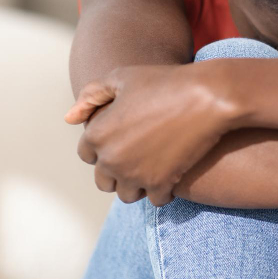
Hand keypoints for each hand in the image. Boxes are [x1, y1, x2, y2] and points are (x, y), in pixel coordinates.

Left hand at [64, 63, 235, 205]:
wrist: (208, 97)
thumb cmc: (165, 82)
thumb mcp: (123, 78)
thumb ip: (91, 96)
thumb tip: (69, 119)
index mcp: (97, 134)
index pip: (86, 153)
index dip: (104, 144)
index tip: (123, 136)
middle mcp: (110, 159)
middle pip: (104, 181)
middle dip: (116, 170)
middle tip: (139, 154)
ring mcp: (135, 175)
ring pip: (127, 194)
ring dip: (137, 184)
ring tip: (153, 167)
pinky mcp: (161, 185)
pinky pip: (155, 200)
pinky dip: (162, 190)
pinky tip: (172, 173)